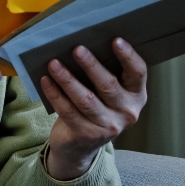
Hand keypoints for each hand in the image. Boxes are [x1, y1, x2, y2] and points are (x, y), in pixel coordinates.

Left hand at [40, 38, 147, 179]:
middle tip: (77, 49)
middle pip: (109, 85)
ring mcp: (108, 126)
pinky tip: (46, 80)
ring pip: (86, 99)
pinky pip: (68, 111)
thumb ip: (105, 72)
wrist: (81, 145)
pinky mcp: (87, 134)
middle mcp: (127, 112)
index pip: (138, 73)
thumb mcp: (107, 92)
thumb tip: (84, 42)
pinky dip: (55, 94)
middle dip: (91, 66)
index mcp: (136, 95)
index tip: (116, 40)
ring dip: (68, 79)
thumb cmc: (95, 106)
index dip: (128, 56)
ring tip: (54, 64)